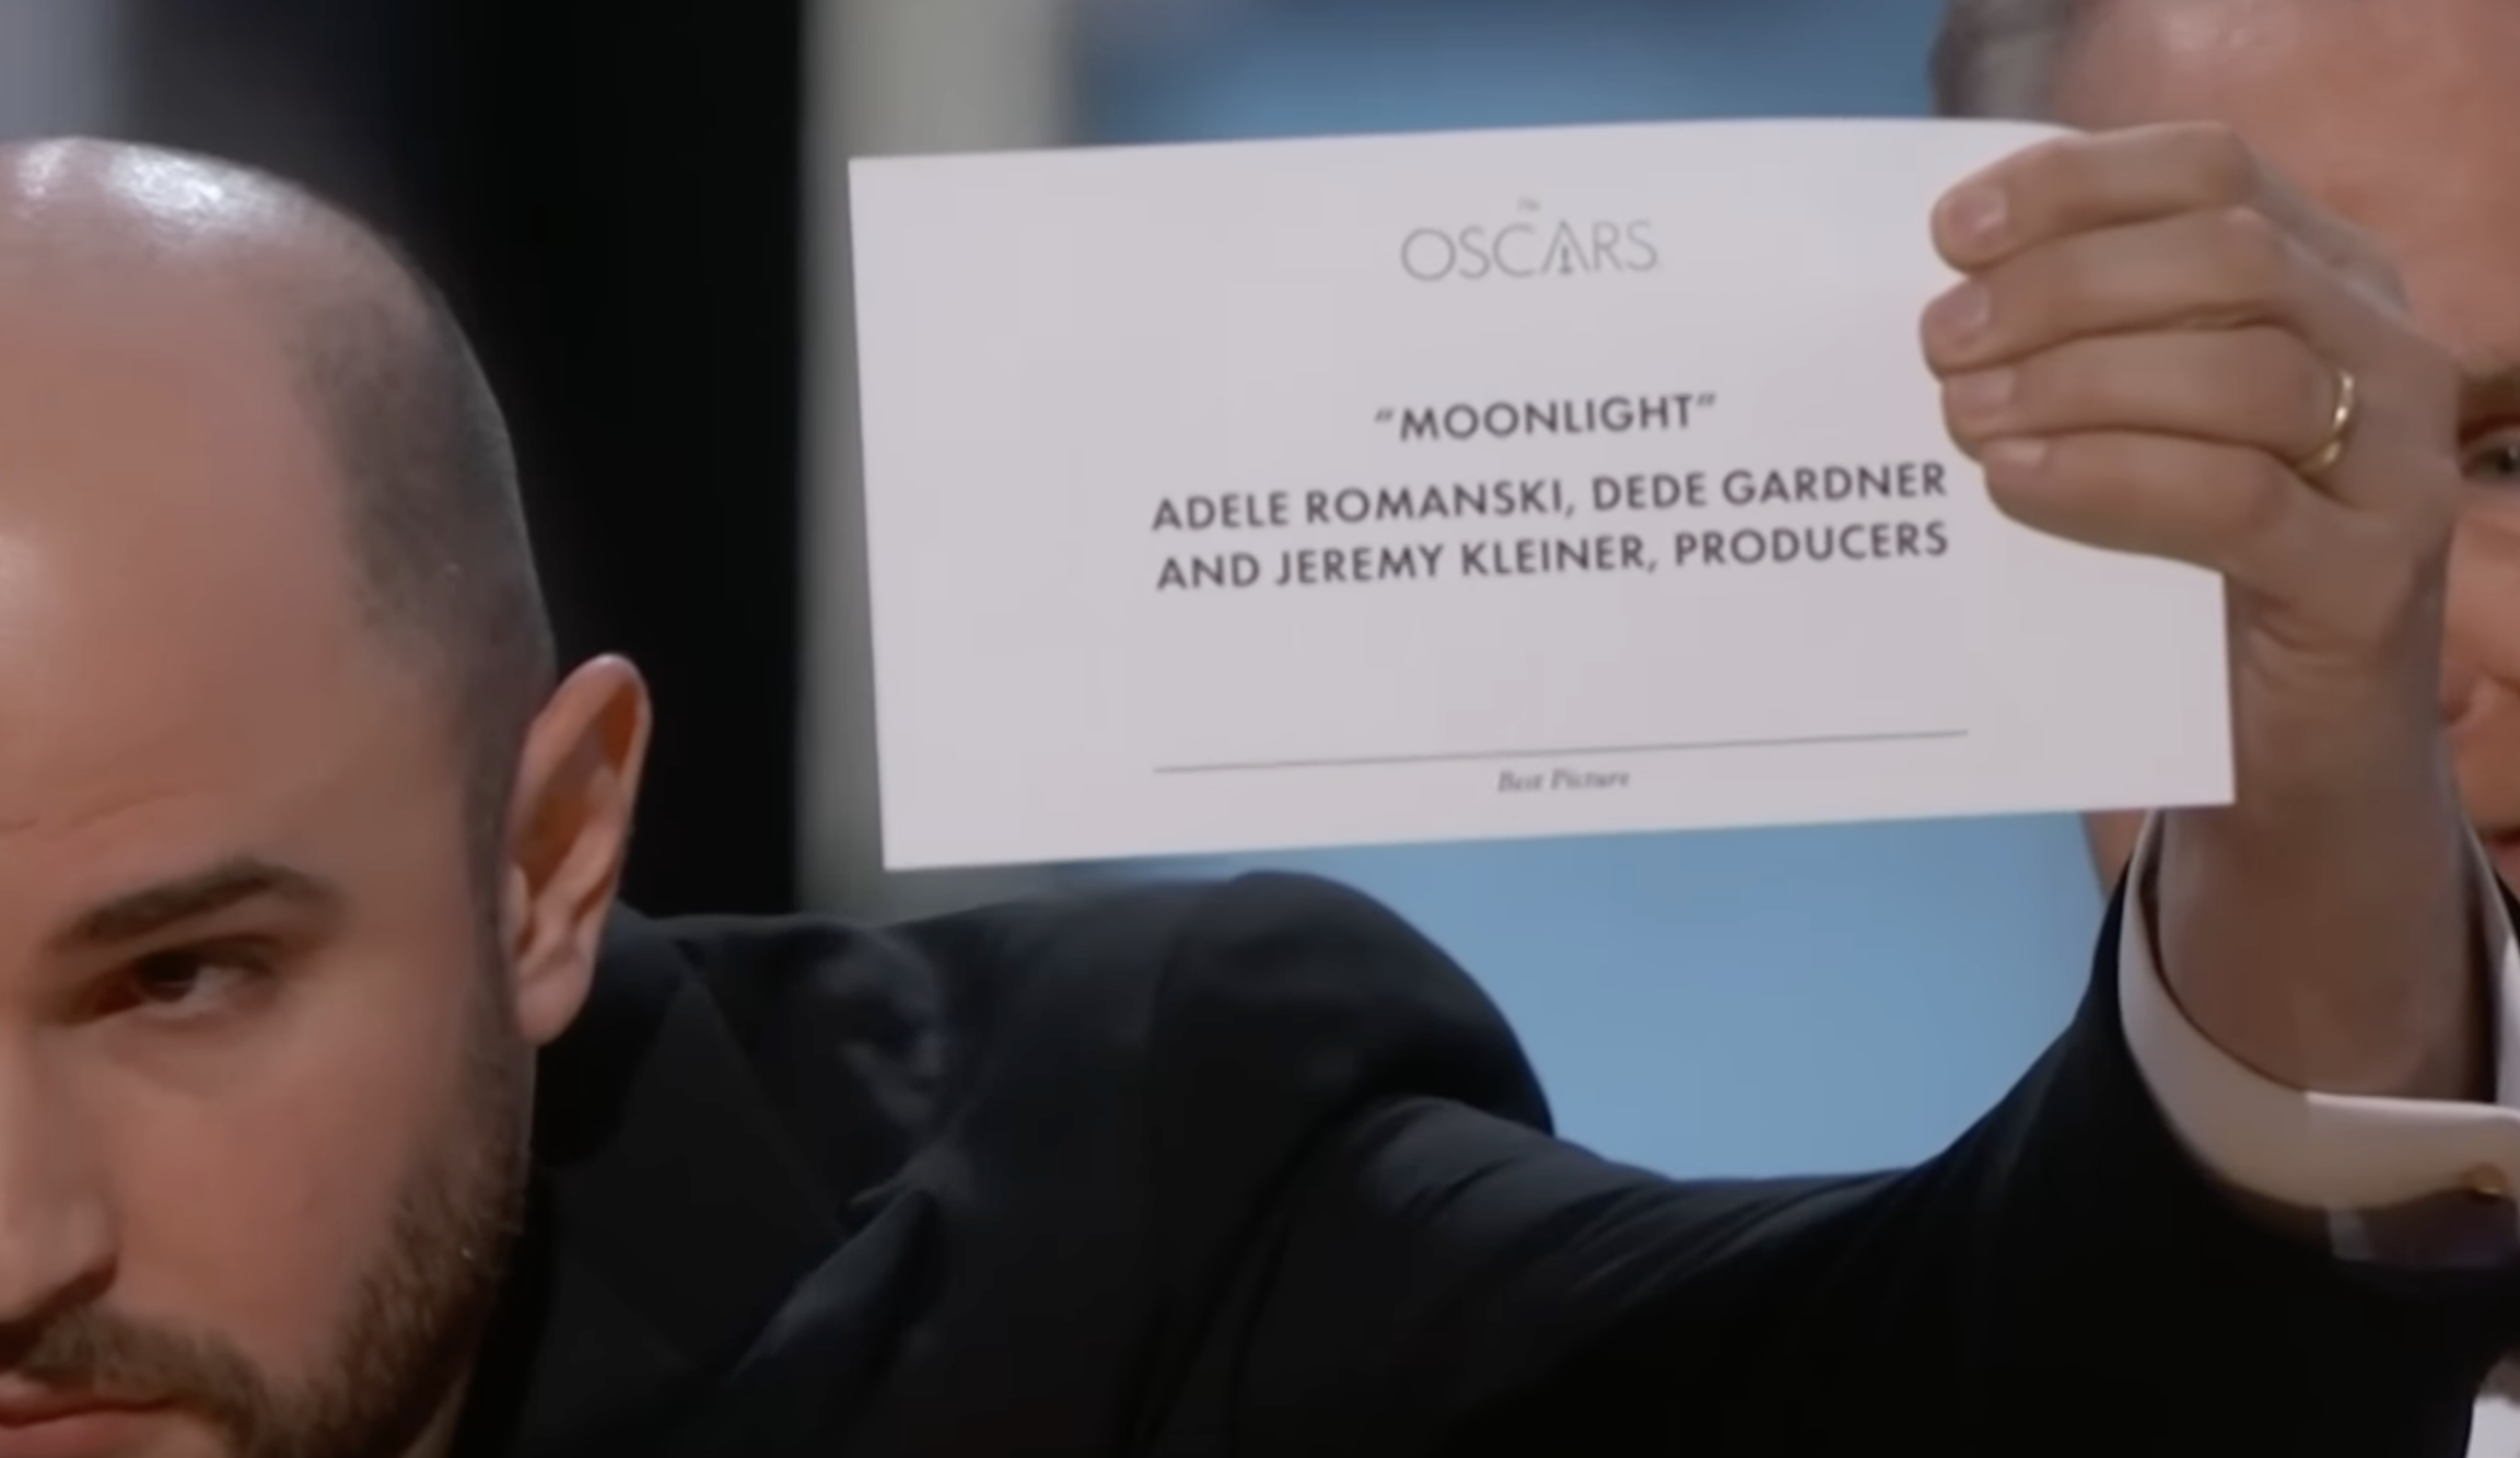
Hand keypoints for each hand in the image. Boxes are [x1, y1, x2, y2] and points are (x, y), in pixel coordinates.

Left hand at [1923, 123, 2480, 1097]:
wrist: (2285, 752)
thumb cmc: (2188, 574)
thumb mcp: (2139, 434)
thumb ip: (2083, 351)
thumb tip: (1939, 297)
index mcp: (2329, 280)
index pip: (2213, 171)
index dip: (2076, 186)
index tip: (1951, 232)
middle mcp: (2385, 351)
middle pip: (2227, 258)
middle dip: (2061, 285)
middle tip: (1937, 342)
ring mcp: (2396, 466)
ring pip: (2243, 372)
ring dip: (2078, 379)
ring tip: (1962, 418)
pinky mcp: (2367, 579)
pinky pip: (2236, 500)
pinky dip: (2111, 479)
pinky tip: (2015, 484)